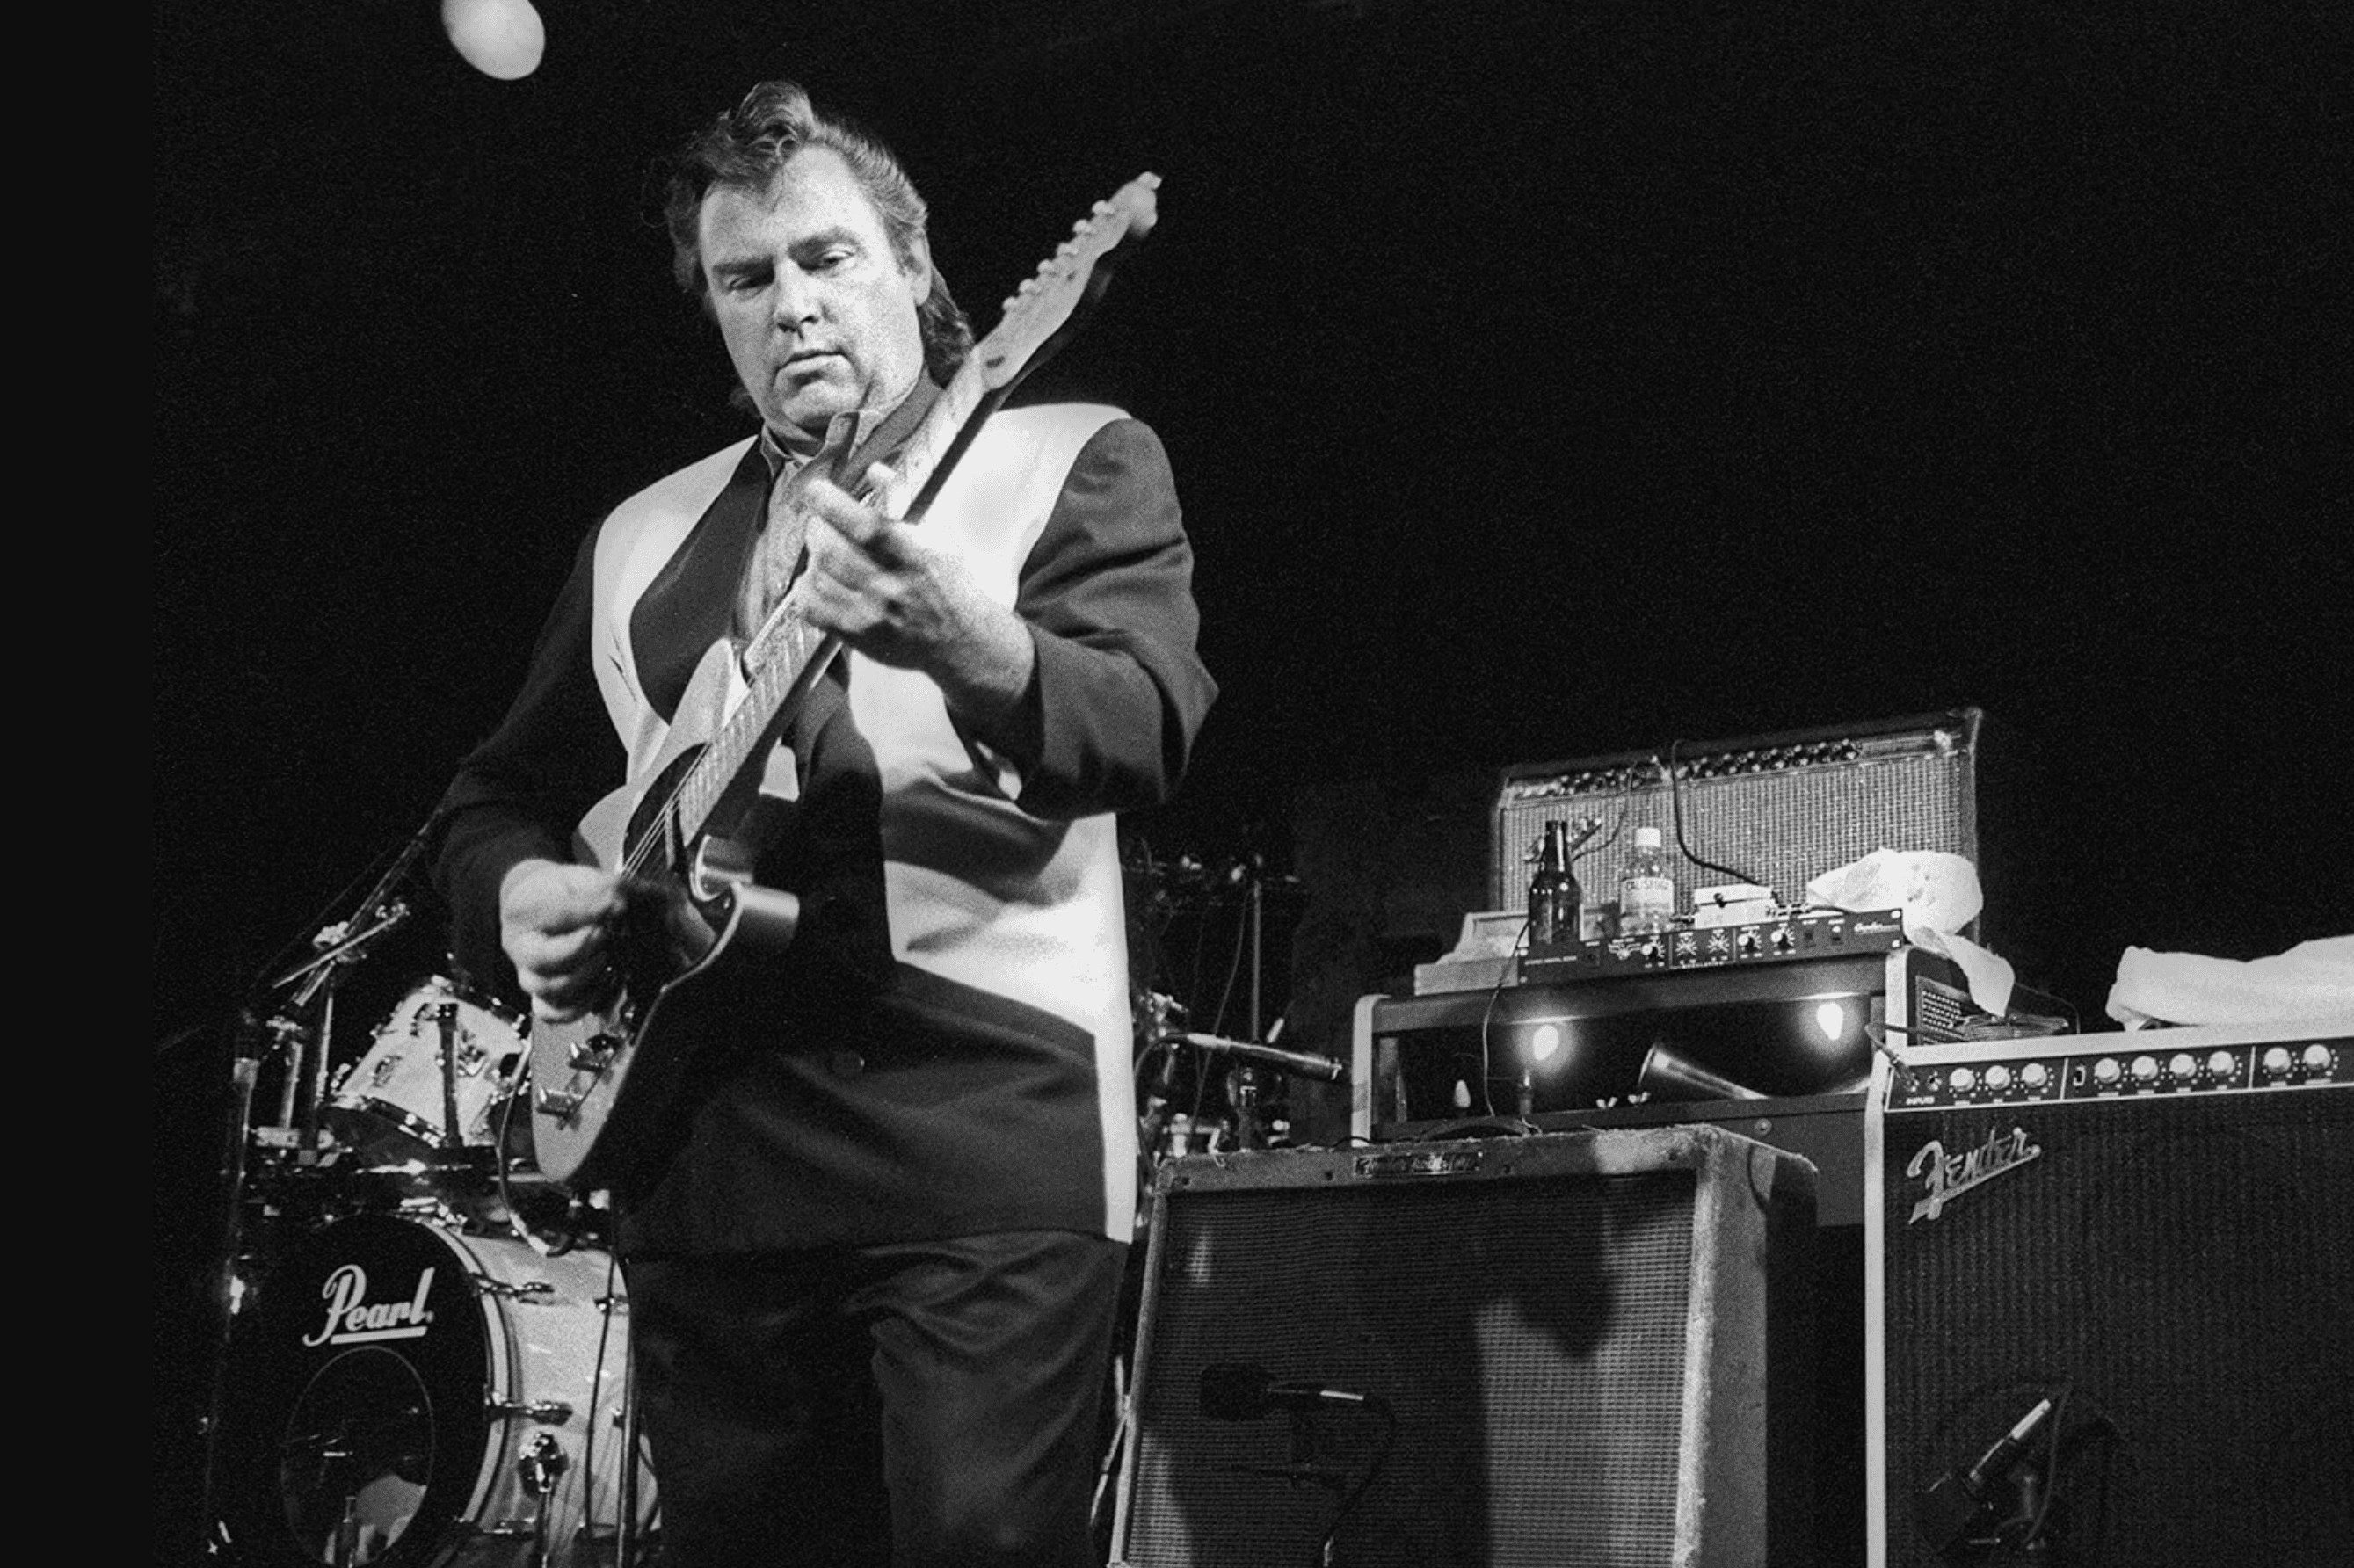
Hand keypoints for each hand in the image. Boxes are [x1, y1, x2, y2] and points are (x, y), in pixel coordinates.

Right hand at [499, 859, 627, 1022]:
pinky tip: (603, 983)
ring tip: (606, 956)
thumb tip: (624, 902)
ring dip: (588, 975)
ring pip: (552, 989)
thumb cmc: (561, 893)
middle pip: (546, 959)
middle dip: (584, 947)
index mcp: (523, 912)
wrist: (540, 904)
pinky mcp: (543, 997)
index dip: (590, 910)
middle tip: (605, 933)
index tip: (618, 903)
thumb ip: (603, 887)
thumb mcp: (579, 878)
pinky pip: (555, 1013)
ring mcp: (530, 975)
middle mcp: (520, 948)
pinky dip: (583, 1005)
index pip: (554, 914)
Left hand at [798, 470, 1034, 720]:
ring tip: (822, 550)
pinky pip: (812, 609)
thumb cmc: (950, 582)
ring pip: (818, 577)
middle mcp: (892, 586)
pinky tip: (815, 580)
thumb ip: (904, 501)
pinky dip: (805, 590)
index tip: (814, 491)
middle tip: (819, 523)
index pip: (866, 526)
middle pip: (831, 550)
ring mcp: (873, 615)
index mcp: (914, 555)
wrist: (962, 640)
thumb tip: (875, 470)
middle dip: (816, 528)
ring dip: (813, 557)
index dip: (832, 505)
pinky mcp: (858, 637)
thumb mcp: (938, 534)